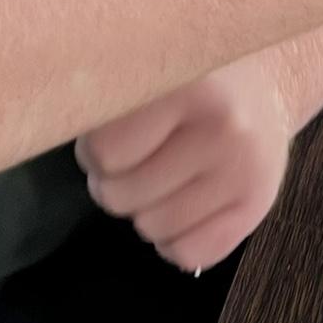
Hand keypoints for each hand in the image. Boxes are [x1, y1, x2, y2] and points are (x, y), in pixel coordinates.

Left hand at [76, 52, 294, 271]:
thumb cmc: (190, 78)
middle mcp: (224, 128)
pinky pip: (187, 254)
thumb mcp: (152, 68)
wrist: (266, 85)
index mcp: (189, 84)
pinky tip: (187, 201)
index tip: (111, 136)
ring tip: (165, 174)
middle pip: (122, 196)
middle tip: (140, 156)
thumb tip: (56, 128)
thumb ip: (113, 97)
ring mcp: (245, 171)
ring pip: (152, 229)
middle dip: (118, 181)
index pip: (106, 152)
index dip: (97, 151)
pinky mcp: (260, 206)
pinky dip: (175, 238)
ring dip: (147, 208)